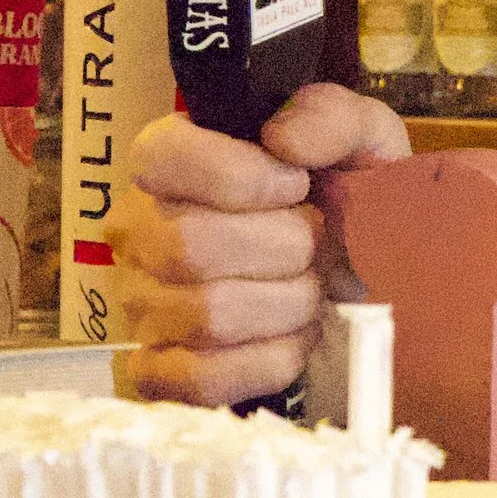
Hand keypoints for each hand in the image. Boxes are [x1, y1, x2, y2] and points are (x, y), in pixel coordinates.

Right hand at [111, 83, 410, 409]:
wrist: (355, 270)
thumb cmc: (342, 198)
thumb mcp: (359, 140)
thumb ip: (332, 118)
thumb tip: (284, 139)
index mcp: (169, 160)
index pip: (162, 158)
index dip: (242, 177)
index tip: (297, 185)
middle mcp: (137, 229)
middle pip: (191, 247)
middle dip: (285, 248)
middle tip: (316, 243)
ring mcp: (140, 303)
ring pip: (208, 315)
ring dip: (288, 304)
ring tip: (309, 287)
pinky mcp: (157, 369)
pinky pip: (201, 379)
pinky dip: (269, 360)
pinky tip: (292, 334)